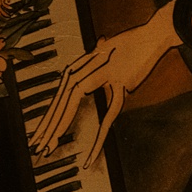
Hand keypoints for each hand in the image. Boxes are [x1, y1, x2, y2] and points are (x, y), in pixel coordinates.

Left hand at [31, 3, 176, 166]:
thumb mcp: (109, 52)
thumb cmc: (135, 43)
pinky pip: (107, 118)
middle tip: (35, 148)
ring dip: (58, 130)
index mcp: (81, 66)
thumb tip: (96, 47)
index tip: (38, 136)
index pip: (59, 96)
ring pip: (72, 106)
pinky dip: (98, 141)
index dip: (48, 118)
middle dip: (46, 128)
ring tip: (48, 149)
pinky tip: (89, 158)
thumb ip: (98, 54)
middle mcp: (85, 69)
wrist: (156, 33)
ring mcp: (101, 76)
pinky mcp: (120, 84)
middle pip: (60, 102)